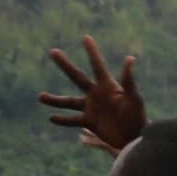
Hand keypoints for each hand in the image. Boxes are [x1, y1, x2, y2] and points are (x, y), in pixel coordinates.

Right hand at [39, 37, 146, 151]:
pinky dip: (62, 120)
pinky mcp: (89, 122)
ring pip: (68, 102)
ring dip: (54, 100)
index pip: (97, 65)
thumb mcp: (134, 98)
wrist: (134, 138)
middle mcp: (96, 94)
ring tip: (40, 96)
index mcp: (107, 86)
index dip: (92, 51)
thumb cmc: (137, 117)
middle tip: (53, 52)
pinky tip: (51, 118)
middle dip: (65, 64)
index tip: (86, 37)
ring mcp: (91, 108)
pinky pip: (72, 120)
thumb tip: (130, 58)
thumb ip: (129, 80)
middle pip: (77, 77)